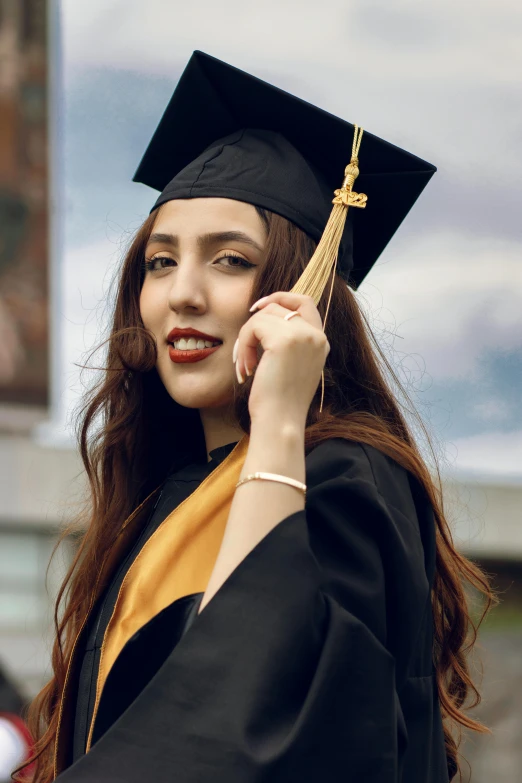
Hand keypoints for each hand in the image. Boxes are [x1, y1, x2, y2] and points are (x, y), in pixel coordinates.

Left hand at [234, 292, 329, 423]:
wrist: (281, 421)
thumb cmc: (281, 400)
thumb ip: (287, 340)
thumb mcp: (292, 365)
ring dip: (247, 338)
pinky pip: (254, 326)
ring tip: (246, 365)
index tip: (259, 308)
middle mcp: (316, 335)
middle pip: (279, 306)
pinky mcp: (284, 340)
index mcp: (321, 342)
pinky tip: (247, 368)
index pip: (305, 301)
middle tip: (244, 345)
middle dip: (256, 321)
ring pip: (263, 316)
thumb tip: (263, 315)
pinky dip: (244, 345)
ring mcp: (302, 336)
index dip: (281, 297)